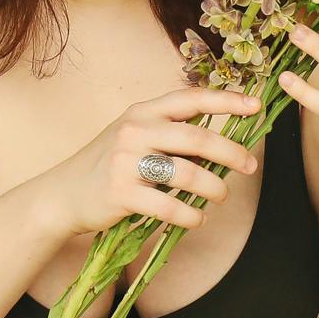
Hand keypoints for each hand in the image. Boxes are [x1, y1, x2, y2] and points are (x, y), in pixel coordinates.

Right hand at [39, 84, 261, 236]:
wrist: (62, 195)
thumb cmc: (107, 166)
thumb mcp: (133, 136)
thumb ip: (168, 132)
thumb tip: (221, 141)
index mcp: (142, 112)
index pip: (191, 99)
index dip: (226, 101)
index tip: (256, 106)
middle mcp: (134, 131)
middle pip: (196, 137)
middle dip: (230, 152)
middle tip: (249, 166)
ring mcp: (125, 161)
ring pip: (186, 173)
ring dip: (213, 187)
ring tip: (221, 196)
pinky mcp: (120, 193)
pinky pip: (168, 205)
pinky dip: (190, 215)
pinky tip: (198, 219)